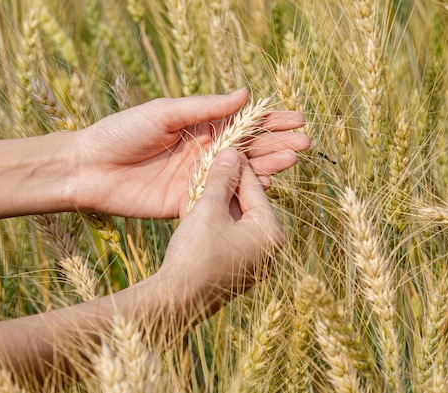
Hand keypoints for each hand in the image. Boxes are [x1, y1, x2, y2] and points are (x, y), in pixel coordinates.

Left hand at [73, 89, 309, 217]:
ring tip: (293, 160)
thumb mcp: (165, 112)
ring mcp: (197, 178)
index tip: (297, 119)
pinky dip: (242, 195)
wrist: (89, 168)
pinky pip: (220, 199)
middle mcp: (203, 152)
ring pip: (239, 174)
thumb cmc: (122, 132)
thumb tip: (245, 94)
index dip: (269, 121)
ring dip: (267, 167)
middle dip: (276, 144)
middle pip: (247, 149)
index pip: (242, 123)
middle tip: (304, 144)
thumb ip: (204, 108)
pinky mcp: (187, 203)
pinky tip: (266, 189)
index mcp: (198, 126)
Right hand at [158, 147, 283, 300]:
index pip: (254, 189)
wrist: (176, 301)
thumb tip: (231, 152)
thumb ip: (221, 180)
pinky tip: (201, 209)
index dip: (236, 166)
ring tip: (204, 183)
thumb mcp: (208, 210)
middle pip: (248, 205)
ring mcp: (254, 264)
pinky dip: (217, 223)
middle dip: (228, 185)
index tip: (226, 147)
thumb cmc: (195, 253)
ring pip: (238, 222)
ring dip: (221, 203)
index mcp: (271, 233)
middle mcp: (269, 250)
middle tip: (213, 163)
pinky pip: (231, 238)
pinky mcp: (237, 273)